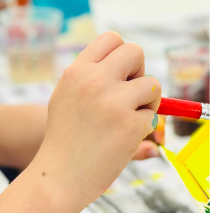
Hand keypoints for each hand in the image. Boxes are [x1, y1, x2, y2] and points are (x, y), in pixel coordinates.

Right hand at [34, 30, 158, 206]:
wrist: (60, 173)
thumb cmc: (64, 136)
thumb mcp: (66, 95)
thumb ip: (90, 77)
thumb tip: (127, 71)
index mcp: (77, 70)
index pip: (111, 39)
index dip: (122, 55)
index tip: (120, 74)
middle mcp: (95, 80)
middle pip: (135, 52)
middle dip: (140, 71)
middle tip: (130, 93)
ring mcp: (114, 101)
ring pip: (152, 85)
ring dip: (147, 102)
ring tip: (127, 119)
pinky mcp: (130, 125)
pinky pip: (152, 117)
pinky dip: (143, 128)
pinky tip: (122, 139)